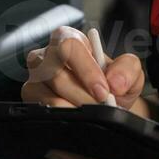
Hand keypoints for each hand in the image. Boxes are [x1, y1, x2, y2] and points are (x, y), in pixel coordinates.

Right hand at [21, 25, 145, 110]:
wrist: (104, 104)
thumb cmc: (111, 82)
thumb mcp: (128, 72)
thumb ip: (127, 69)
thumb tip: (114, 82)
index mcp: (69, 39)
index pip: (69, 47)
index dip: (87, 71)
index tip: (103, 91)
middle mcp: (46, 55)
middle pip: (56, 74)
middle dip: (83, 96)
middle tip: (101, 107)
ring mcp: (35, 78)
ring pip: (49, 97)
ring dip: (75, 109)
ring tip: (92, 114)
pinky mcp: (30, 97)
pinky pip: (43, 111)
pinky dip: (65, 118)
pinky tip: (78, 119)